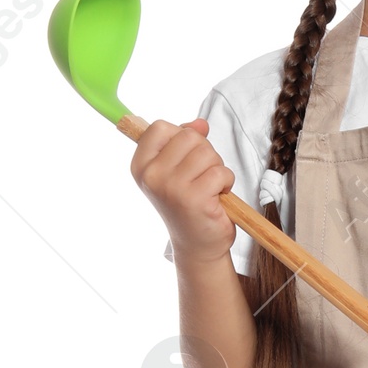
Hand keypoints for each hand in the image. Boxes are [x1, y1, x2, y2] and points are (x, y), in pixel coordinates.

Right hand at [127, 117, 238, 266]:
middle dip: (205, 153)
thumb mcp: (178, 169)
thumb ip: (184, 141)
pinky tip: (217, 198)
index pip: (160, 127)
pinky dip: (226, 183)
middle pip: (189, 136)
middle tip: (201, 177)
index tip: (185, 158)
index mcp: (141, 165)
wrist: (196, 244)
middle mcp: (151, 175)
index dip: (181, 136)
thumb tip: (200, 123)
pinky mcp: (194, 199)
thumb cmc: (188, 204)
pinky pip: (220, 172)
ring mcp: (171, 187)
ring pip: (207, 153)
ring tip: (209, 188)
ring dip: (217, 168)